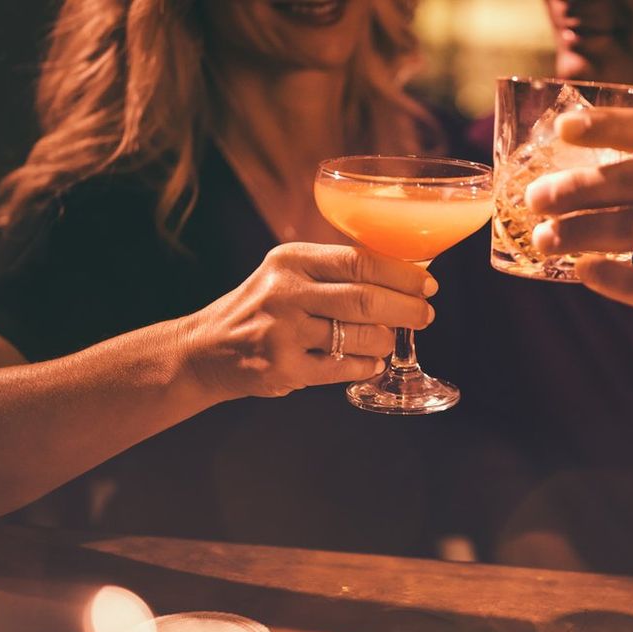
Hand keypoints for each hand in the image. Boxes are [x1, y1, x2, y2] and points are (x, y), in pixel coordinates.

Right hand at [180, 242, 435, 399]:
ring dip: (385, 341)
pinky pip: (343, 369)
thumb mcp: (287, 274)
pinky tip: (370, 362)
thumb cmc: (261, 308)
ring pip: (359, 338)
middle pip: (366, 300)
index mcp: (291, 260)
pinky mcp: (283, 368)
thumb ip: (333, 271)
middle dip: (407, 309)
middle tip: (425, 315)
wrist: (205, 349)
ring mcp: (283, 333)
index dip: (402, 274)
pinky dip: (365, 366)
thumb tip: (402, 275)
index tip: (427, 284)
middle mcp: (286, 292)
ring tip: (388, 339)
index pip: (360, 261)